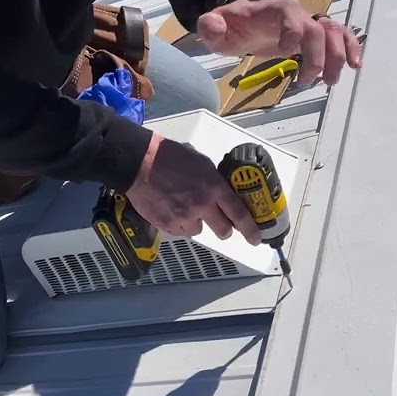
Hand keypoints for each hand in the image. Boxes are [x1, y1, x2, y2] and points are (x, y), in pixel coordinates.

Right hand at [125, 133, 261, 245]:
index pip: (239, 214)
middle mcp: (202, 204)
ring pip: (199, 230)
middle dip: (224, 228)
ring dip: (197, 222)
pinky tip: (172, 209)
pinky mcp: (168, 224)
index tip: (256, 238)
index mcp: (213, 187)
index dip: (250, 229)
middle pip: (223, 229)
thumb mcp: (201, 162)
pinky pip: (181, 230)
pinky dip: (179, 224)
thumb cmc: (169, 157)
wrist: (140, 163)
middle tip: (221, 224)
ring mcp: (184, 216)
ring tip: (185, 207)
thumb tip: (222, 193)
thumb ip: (214, 181)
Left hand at [197, 0, 363, 85]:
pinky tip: (356, 66)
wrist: (245, 21)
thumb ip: (211, 26)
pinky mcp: (316, 36)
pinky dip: (351, 49)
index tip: (287, 54)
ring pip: (334, 32)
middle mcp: (297, 14)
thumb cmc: (232, 26)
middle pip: (318, 28)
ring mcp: (309, 24)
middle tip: (310, 81)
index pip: (290, 13)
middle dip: (318, 56)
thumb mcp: (215, 26)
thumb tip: (213, 26)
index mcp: (273, 10)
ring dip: (339, 56)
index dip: (293, 31)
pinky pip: (340, 37)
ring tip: (331, 81)